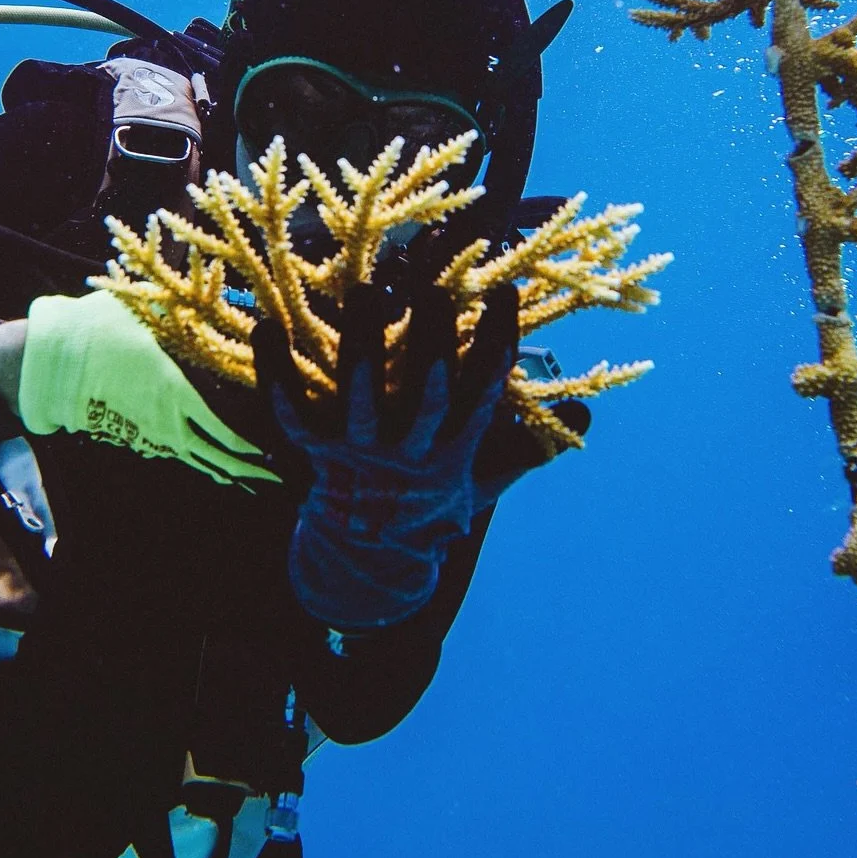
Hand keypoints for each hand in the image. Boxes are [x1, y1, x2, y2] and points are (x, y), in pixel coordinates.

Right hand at [16, 287, 277, 486]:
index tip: (280, 446)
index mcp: (172, 387)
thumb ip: (182, 305)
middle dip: (252, 466)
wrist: (50, 362)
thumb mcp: (143, 309)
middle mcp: (165, 417)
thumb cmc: (98, 328)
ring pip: (200, 458)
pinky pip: (181, 453)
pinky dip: (207, 463)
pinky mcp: (138, 436)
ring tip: (264, 482)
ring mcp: (150, 431)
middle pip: (218, 451)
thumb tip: (220, 286)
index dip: (251, 438)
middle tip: (285, 477)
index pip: (221, 421)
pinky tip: (225, 470)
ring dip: (231, 470)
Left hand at [254, 280, 517, 629]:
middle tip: (436, 291)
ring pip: (361, 398)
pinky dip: (276, 371)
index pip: (483, 394)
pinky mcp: (312, 456)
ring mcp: (358, 456)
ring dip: (362, 345)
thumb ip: (527, 447)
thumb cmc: (428, 509)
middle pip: (425, 396)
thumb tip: (587, 413)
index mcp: (452, 454)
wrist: (364, 566)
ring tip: (363, 291)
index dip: (497, 342)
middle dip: (433, 343)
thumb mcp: (482, 484)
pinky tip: (269, 327)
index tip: (504, 290)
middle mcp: (408, 455)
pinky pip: (290, 411)